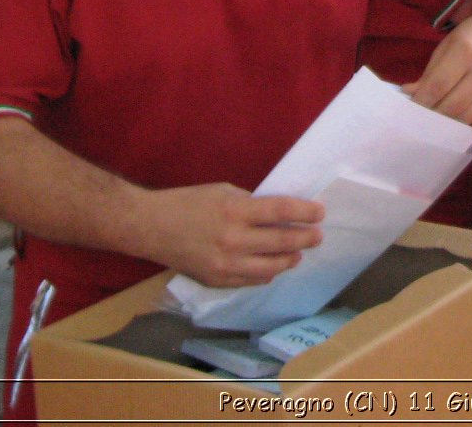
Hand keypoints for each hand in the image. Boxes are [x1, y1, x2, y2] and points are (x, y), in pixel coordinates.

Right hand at [142, 183, 323, 286]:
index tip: (320, 212)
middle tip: (317, 236)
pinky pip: (251, 280)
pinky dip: (267, 273)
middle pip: (281, 242)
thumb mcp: (224, 192)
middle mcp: (232, 240)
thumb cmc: (188, 203)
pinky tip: (275, 266)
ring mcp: (225, 264)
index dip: (305, 213)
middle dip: (305, 239)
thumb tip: (279, 215)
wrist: (151, 227)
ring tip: (299, 253)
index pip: (281, 212)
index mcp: (235, 211)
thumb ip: (251, 204)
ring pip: (271, 267)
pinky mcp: (216, 280)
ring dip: (290, 259)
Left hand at [404, 13, 471, 132]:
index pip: (438, 86)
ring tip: (445, 115)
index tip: (414, 108)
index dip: (422, 101)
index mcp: (465, 50)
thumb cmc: (471, 37)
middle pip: (454, 105)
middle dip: (436, 114)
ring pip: (471, 116)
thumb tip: (410, 95)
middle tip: (428, 114)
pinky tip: (471, 118)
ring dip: (454, 121)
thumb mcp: (446, 47)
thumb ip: (429, 72)